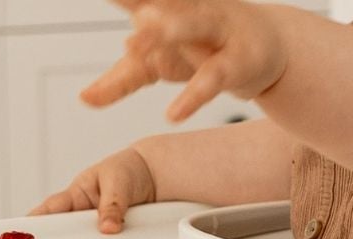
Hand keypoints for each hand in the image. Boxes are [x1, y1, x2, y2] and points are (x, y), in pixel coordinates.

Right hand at [28, 146, 157, 232]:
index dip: (35, 224)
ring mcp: (99, 231)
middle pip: (65, 236)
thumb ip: (112, 204)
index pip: (51, 210)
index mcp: (76, 196)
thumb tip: (108, 229)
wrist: (158, 178)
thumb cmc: (130, 171)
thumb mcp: (119, 181)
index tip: (24, 237)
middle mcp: (83, 216)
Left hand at [81, 0, 290, 123]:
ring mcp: (217, 30)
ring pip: (190, 26)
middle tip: (120, 9)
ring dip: (165, 30)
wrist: (267, 50)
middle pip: (161, 1)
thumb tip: (84, 99)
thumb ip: (119, 82)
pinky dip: (192, 96)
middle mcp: (191, 9)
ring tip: (132, 43)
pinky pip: (213, 78)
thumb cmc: (205, 48)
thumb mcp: (154, 66)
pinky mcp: (238, 62)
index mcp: (166, 5)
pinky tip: (173, 114)